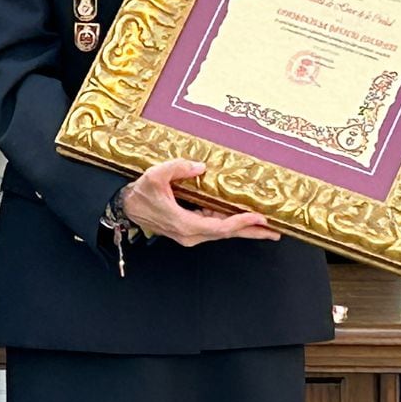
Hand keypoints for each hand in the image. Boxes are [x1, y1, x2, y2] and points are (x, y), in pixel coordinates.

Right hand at [118, 159, 280, 246]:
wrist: (126, 206)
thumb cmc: (140, 193)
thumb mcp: (155, 176)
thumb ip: (178, 168)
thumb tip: (201, 167)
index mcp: (185, 224)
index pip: (220, 226)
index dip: (241, 222)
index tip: (259, 217)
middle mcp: (190, 234)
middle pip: (227, 234)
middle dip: (251, 232)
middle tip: (274, 231)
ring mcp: (189, 234)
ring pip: (222, 232)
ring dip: (243, 229)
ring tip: (264, 227)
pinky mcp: (188, 229)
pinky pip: (214, 227)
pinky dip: (230, 224)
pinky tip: (241, 219)